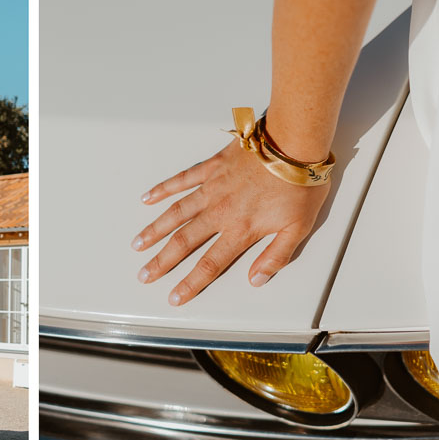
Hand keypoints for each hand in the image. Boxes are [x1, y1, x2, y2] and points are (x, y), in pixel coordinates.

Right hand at [134, 140, 327, 305]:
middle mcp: (220, 212)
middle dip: (161, 261)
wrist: (293, 143)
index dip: (190, 283)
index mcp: (241, 230)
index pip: (210, 264)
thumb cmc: (300, 184)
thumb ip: (276, 256)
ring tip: (138, 243)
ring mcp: (212, 189)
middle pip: (183, 242)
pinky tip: (148, 198)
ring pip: (176, 214)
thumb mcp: (299, 228)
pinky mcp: (211, 168)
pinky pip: (182, 180)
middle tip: (144, 274)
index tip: (174, 296)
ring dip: (155, 230)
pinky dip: (163, 190)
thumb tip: (256, 279)